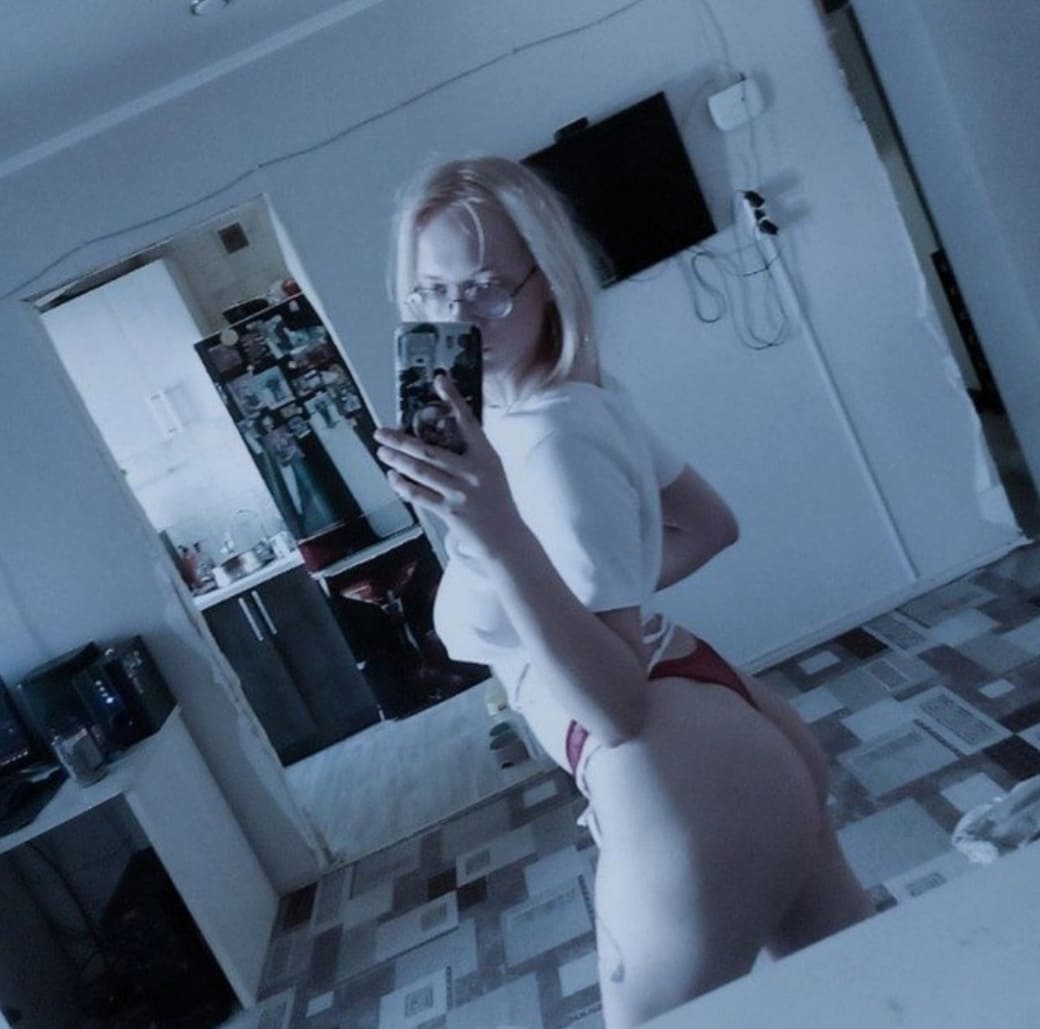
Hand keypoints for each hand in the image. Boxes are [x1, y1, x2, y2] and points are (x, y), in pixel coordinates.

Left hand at [374, 375, 521, 559]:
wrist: (505, 537)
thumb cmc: (495, 501)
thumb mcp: (490, 471)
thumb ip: (470, 454)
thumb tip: (437, 437)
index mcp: (487, 456)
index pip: (468, 421)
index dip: (453, 399)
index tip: (440, 380)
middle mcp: (474, 472)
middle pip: (430, 450)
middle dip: (401, 440)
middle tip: (381, 432)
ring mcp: (461, 492)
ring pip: (421, 472)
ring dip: (397, 460)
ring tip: (382, 451)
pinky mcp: (450, 511)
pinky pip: (420, 495)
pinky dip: (402, 486)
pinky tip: (392, 478)